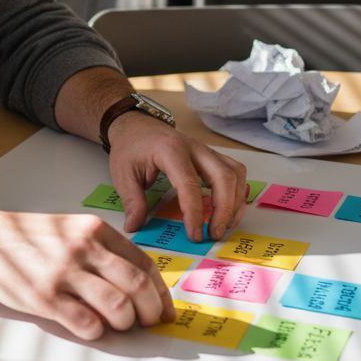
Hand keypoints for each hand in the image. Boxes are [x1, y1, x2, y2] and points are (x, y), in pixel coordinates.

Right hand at [0, 208, 175, 340]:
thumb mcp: (71, 229)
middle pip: (138, 286)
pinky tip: (89, 327)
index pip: (144, 264)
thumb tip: (136, 281)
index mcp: (94, 230)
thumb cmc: (27, 238)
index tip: (164, 309)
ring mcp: (64, 273)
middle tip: (149, 323)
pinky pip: (87, 324)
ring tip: (116, 325)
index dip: (160, 292)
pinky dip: (96, 332)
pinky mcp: (45, 297)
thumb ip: (102, 249)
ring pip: (118, 307)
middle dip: (151, 312)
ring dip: (125, 324)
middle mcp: (83, 248)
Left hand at [106, 113, 247, 241]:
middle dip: (225, 210)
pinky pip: (235, 172)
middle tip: (214, 234)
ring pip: (235, 173)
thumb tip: (135, 227)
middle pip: (224, 177)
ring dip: (235, 202)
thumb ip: (132, 202)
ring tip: (223, 225)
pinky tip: (228, 211)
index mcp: (170, 151)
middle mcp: (195, 148)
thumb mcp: (123, 174)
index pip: (190, 184)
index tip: (194, 234)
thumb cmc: (131, 147)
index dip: (195, 212)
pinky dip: (237, 193)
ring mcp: (206, 151)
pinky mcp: (212, 156)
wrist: (137, 126)